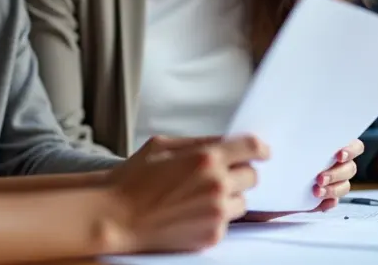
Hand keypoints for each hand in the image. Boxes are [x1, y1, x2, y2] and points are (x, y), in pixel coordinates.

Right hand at [105, 134, 268, 253]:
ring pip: (243, 201)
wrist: (116, 217)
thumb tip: (226, 141)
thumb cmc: (133, 179)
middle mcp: (217, 185)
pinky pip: (227, 222)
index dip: (260, 148)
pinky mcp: (212, 235)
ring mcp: (216, 213)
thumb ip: (199, 141)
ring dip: (230, 196)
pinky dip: (216, 217)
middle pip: (252, 175)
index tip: (261, 151)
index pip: (251, 147)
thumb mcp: (163, 145)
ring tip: (201, 196)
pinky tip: (192, 213)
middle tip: (220, 174)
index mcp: (206, 157)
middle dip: (240, 172)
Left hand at [242, 138, 363, 221]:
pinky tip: (319, 202)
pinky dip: (328, 202)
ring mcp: (330, 182)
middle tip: (319, 177)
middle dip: (337, 173)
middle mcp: (333, 163)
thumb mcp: (282, 144)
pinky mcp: (322, 199)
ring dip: (333, 189)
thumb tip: (287, 124)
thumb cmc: (274, 161)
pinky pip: (333, 202)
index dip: (350, 149)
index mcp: (328, 146)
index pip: (353, 145)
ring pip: (344, 185)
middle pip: (350, 167)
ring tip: (315, 191)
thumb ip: (292, 136)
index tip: (337, 154)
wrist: (261, 185)